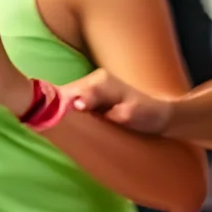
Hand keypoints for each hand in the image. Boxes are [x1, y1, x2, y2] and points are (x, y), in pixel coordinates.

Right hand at [59, 68, 174, 133]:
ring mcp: (89, 88)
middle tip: (50, 130)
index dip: (54, 107)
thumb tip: (78, 104)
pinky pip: (70, 104)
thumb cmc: (148, 115)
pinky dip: (65, 114)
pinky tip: (62, 126)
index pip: (67, 93)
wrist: (160, 116)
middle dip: (53, 111)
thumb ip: (105, 106)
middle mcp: (92, 80)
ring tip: (54, 130)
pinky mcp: (89, 97)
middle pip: (62, 95)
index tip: (50, 123)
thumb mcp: (130, 112)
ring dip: (58, 113)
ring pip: (63, 99)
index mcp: (100, 81)